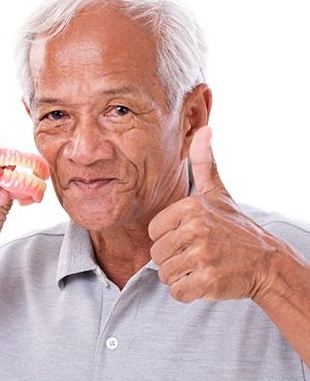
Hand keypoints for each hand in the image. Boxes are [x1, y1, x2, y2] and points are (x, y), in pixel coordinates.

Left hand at [149, 126, 277, 302]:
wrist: (266, 261)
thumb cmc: (235, 227)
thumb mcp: (219, 193)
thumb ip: (205, 163)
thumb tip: (206, 128)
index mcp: (190, 207)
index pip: (154, 232)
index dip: (168, 238)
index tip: (188, 237)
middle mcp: (195, 229)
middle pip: (156, 254)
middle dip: (173, 258)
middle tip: (197, 254)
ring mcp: (202, 255)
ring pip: (165, 274)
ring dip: (180, 275)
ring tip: (202, 266)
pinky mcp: (208, 281)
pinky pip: (177, 292)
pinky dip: (188, 292)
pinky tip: (204, 281)